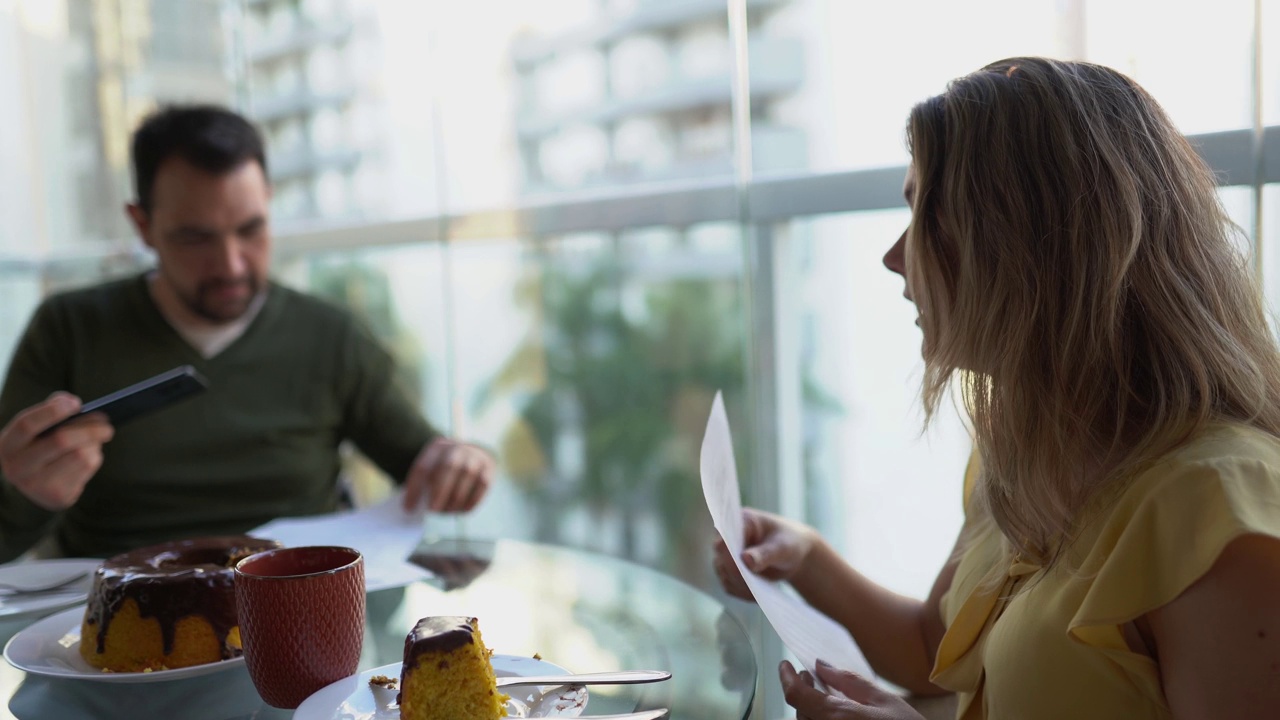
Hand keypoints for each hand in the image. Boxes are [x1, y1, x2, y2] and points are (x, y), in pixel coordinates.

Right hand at [0, 393, 113, 510]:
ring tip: (93, 440)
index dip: (52, 411)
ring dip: (94, 444)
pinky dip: (94, 457)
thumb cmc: (39, 445)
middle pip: (61, 441)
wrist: (37, 484)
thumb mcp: (36, 428)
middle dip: (89, 429)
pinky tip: (87, 456)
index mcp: (7, 445)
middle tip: (106, 423)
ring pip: (81, 454)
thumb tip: (72, 403)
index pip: (26, 425)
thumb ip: (51, 408)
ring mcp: (38, 485)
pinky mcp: (59, 496)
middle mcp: (18, 468)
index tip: (77, 403)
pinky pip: (88, 468)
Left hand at [403, 437, 494, 512]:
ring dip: (456, 498)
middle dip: (440, 491)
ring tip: (447, 512)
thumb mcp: (430, 470)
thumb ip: (422, 486)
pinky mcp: (488, 468)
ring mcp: (474, 456)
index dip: (414, 488)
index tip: (408, 508)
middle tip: (433, 511)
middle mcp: (456, 448)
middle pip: (448, 467)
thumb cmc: (444, 470)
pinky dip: (472, 500)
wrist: (471, 454)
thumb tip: (413, 509)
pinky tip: (462, 511)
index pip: (423, 467)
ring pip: (467, 475)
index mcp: (436, 448)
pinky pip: (482, 485)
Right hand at [712, 507, 819, 600]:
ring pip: (724, 574)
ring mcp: (728, 555)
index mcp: (741, 521)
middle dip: (737, 574)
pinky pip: (731, 586)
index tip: (741, 566)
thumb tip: (746, 560)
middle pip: (721, 558)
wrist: (794, 554)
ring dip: (740, 586)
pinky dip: (743, 593)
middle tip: (755, 587)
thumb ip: (765, 553)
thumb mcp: (783, 547)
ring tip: (761, 592)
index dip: (728, 551)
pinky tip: (758, 595)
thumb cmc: (789, 542)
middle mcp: (728, 537)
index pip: (725, 535)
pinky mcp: (731, 571)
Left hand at [781, 660, 925, 719]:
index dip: (786, 678)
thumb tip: (822, 666)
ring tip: (822, 695)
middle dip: (802, 692)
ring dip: (810, 710)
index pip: (796, 695)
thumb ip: (849, 682)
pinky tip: (834, 714)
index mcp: (837, 718)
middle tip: (809, 676)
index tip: (784, 665)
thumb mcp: (884, 701)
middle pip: (800, 712)